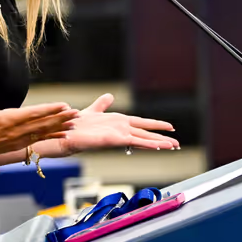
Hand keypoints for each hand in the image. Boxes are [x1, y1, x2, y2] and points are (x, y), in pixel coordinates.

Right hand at [0, 75, 78, 160]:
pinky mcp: (16, 144)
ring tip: (74, 123)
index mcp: (6, 121)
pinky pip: (37, 140)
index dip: (49, 109)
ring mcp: (16, 140)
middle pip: (42, 124)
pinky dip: (50, 136)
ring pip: (42, 132)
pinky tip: (62, 134)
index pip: (32, 114)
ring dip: (59, 127)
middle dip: (60, 118)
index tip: (63, 105)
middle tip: (76, 113)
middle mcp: (15, 132)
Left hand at [49, 94, 179, 156]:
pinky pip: (131, 141)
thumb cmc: (76, 125)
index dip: (155, 125)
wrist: (64, 133)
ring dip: (158, 142)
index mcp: (118, 122)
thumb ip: (102, 104)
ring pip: (142, 139)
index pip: (141, 124)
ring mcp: (117, 136)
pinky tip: (157, 145)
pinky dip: (145, 144)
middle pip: (145, 134)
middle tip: (177, 144)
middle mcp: (120, 129)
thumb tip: (109, 96)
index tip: (170, 128)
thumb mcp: (92, 111)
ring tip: (173, 146)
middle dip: (162, 139)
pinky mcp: (111, 140)